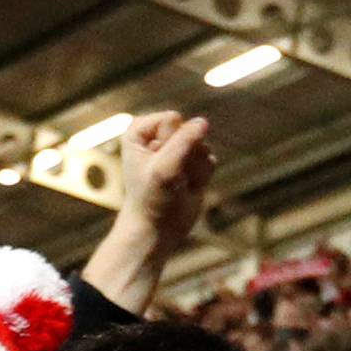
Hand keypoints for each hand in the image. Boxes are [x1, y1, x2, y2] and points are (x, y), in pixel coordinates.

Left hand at [80, 112, 216, 314]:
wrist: (155, 231)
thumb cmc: (151, 199)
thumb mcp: (164, 168)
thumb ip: (184, 140)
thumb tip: (204, 122)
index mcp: (140, 131)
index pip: (172, 119)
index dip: (169, 145)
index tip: (155, 167)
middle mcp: (158, 135)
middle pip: (190, 129)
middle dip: (185, 156)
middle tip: (169, 178)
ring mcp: (177, 148)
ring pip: (202, 144)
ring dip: (194, 168)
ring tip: (178, 184)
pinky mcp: (192, 163)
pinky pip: (210, 159)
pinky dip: (202, 176)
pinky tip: (188, 188)